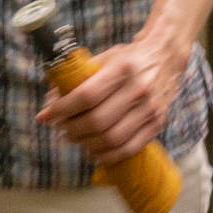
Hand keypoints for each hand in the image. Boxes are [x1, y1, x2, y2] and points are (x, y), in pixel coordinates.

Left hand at [39, 33, 186, 166]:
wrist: (165, 57)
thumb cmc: (128, 58)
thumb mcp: (104, 58)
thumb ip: (77, 79)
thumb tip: (48, 105)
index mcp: (123, 68)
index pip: (86, 95)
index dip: (62, 109)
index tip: (47, 115)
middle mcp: (139, 89)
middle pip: (97, 121)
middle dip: (72, 129)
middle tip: (61, 129)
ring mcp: (150, 109)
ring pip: (111, 139)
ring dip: (86, 144)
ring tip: (75, 139)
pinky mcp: (157, 124)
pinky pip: (128, 149)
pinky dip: (106, 155)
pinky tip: (93, 151)